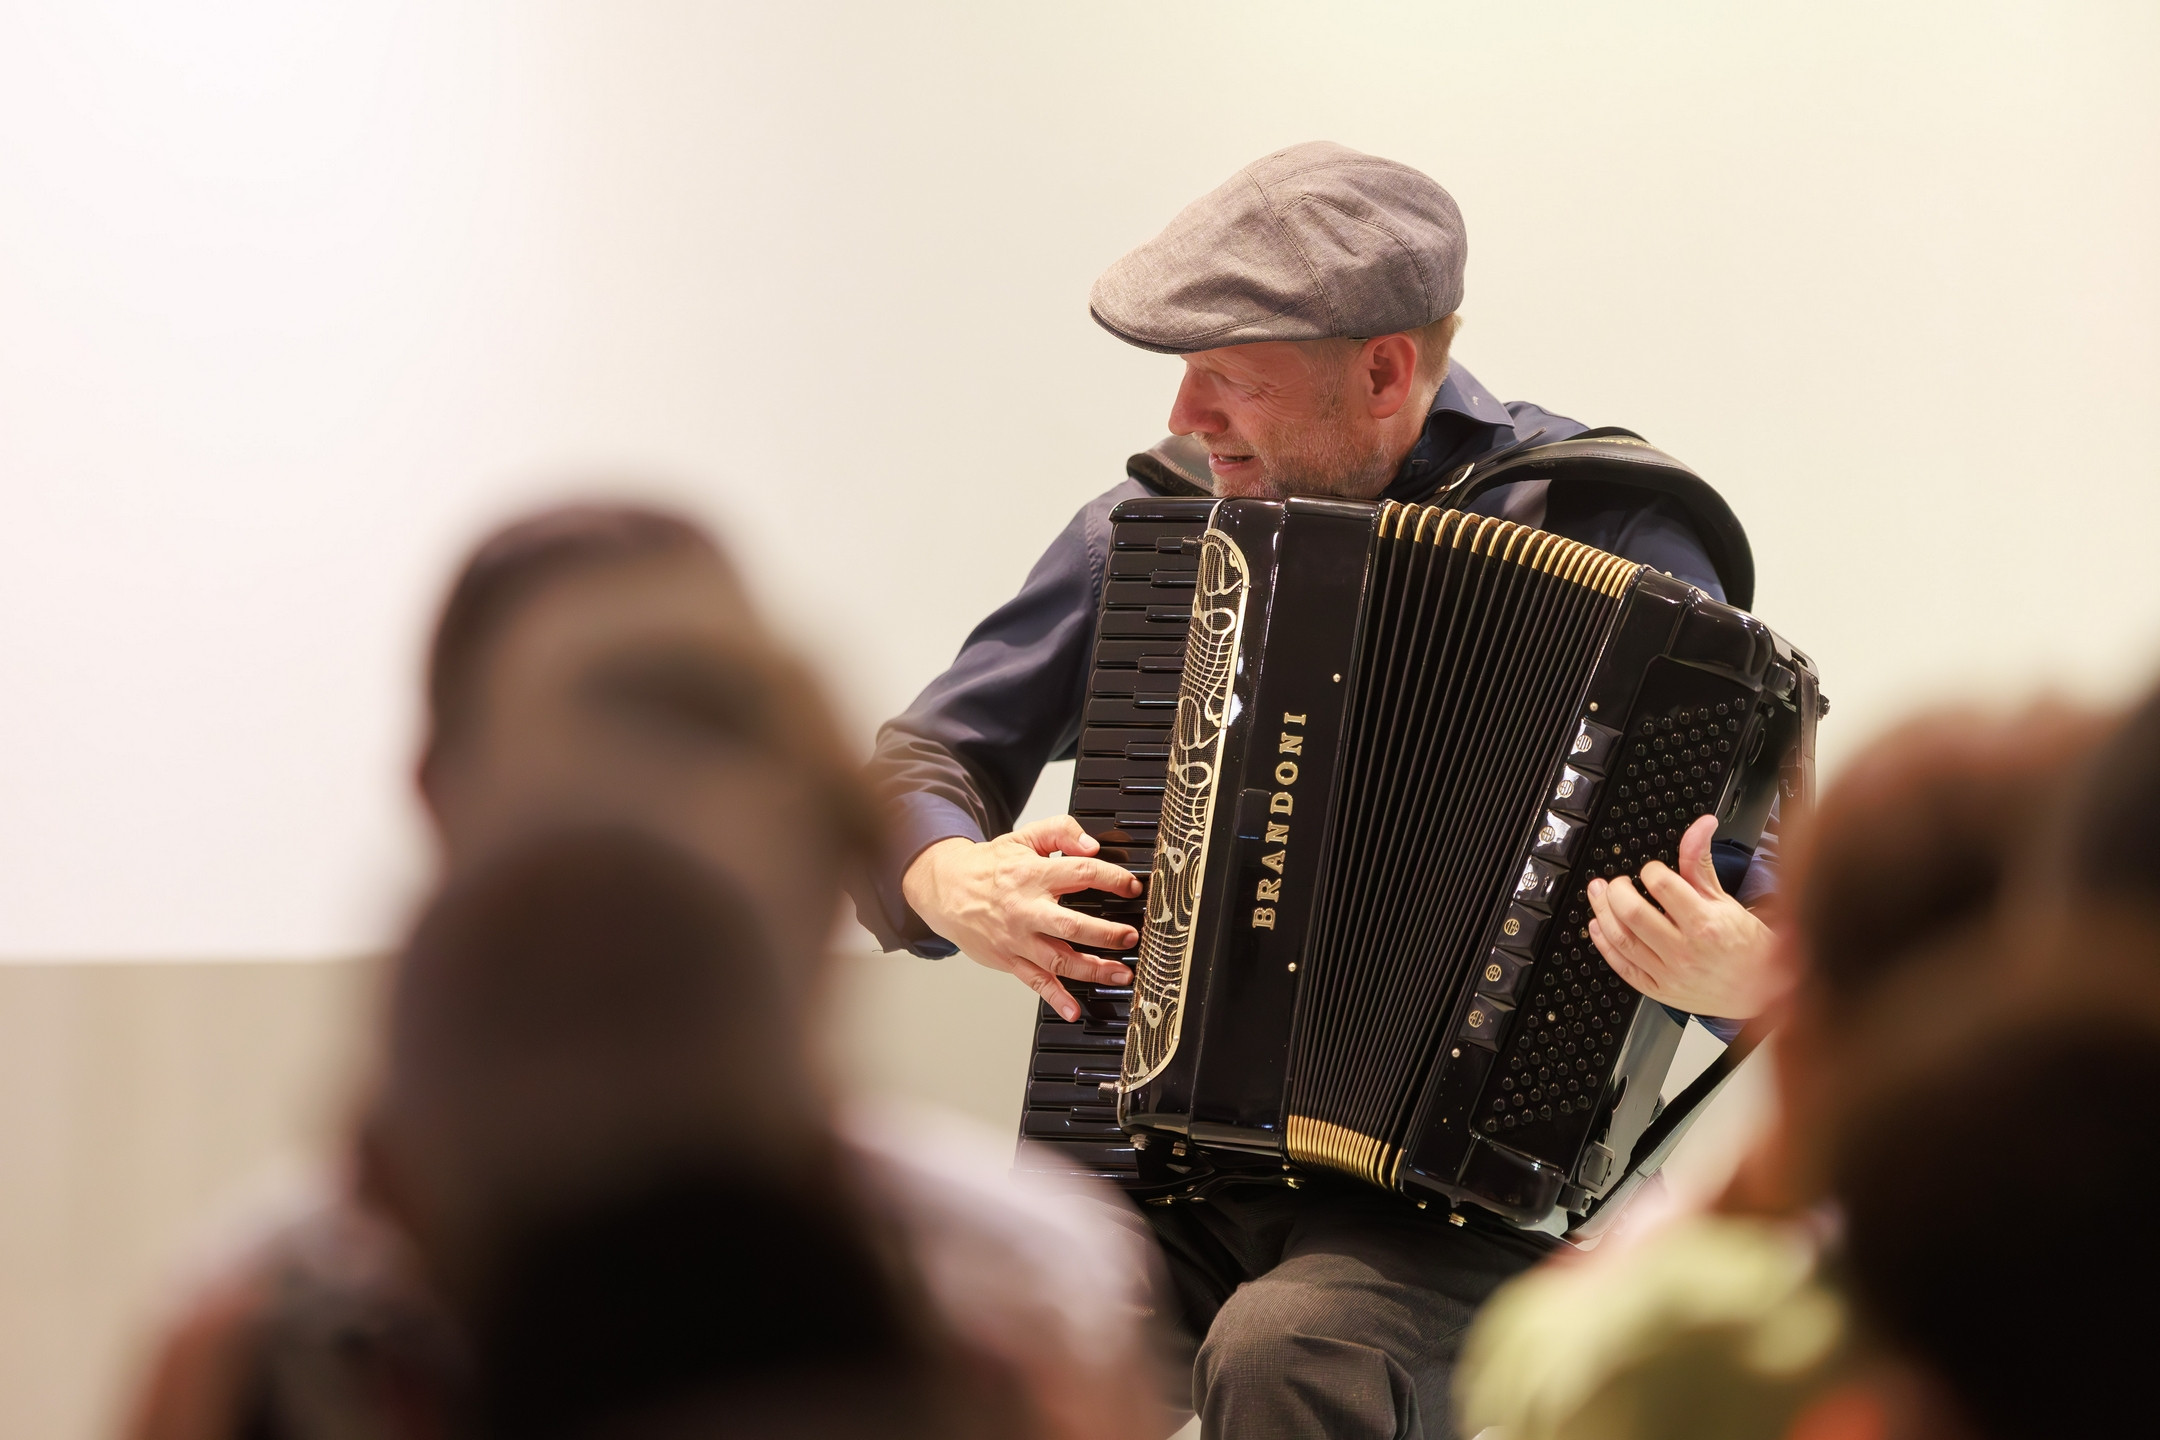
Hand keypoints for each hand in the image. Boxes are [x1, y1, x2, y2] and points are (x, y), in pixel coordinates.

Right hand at [901, 816, 1140, 1020]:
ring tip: (1121, 974)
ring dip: (1093, 970)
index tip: (1131, 887)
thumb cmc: (989, 867)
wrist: (946, 889)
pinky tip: (1073, 1010)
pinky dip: (1055, 998)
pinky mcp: (1009, 959)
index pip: (1081, 873)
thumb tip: (1091, 844)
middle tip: (1131, 937)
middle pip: (1071, 925)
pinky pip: (1034, 982)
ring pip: (1058, 960)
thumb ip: (1061, 831)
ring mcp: (1017, 939)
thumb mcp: (1024, 837)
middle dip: (1106, 934)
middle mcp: (1026, 909)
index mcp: (1033, 875)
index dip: (1112, 880)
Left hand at [1585, 814, 1788, 1020]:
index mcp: (1705, 924)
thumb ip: (1701, 863)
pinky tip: (1599, 927)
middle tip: (1615, 882)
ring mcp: (1669, 974)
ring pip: (1621, 938)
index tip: (1651, 871)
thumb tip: (1700, 826)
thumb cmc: (1745, 945)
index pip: (1661, 885)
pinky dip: (1604, 944)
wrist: (1762, 990)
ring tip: (1598, 894)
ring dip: (1601, 911)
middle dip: (1616, 890)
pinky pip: (1622, 966)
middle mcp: (1685, 951)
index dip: (1650, 870)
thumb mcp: (1725, 900)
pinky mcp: (1659, 990)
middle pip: (1632, 912)